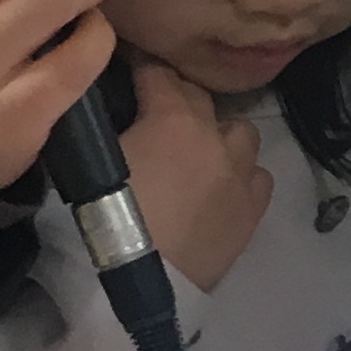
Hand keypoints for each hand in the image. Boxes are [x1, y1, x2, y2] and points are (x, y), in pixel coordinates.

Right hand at [121, 58, 272, 290]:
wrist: (138, 286)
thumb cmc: (102, 219)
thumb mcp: (92, 160)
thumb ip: (102, 123)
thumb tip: (103, 102)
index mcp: (172, 116)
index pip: (156, 70)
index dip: (138, 65)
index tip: (126, 66)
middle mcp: (215, 136)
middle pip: (199, 97)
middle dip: (176, 96)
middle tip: (152, 110)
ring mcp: (240, 173)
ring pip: (241, 132)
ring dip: (218, 133)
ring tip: (196, 149)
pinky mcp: (253, 210)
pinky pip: (258, 175)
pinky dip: (241, 172)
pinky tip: (222, 183)